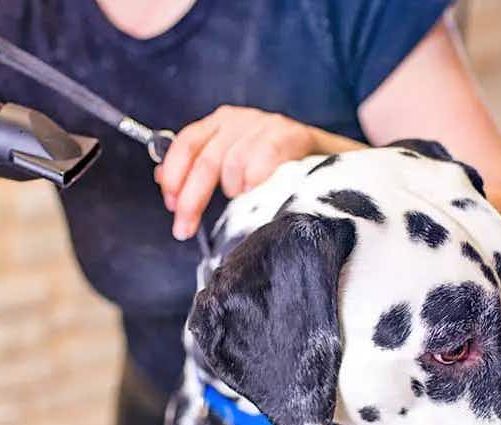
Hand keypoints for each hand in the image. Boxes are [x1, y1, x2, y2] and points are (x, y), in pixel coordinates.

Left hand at [155, 106, 319, 239]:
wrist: (335, 164)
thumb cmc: (282, 171)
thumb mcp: (237, 169)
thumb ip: (202, 170)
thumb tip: (165, 179)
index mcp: (223, 123)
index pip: (186, 143)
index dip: (174, 175)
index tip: (170, 205)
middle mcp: (242, 119)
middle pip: (206, 160)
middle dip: (192, 200)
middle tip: (184, 228)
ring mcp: (268, 124)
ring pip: (233, 164)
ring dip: (235, 191)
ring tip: (247, 201)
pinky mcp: (294, 134)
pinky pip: (265, 157)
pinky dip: (257, 179)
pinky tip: (258, 191)